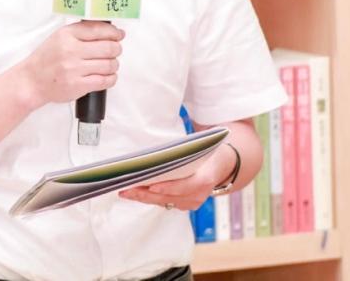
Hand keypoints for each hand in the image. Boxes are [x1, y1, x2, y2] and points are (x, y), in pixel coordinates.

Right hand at [19, 21, 123, 106]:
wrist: (32, 81)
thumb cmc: (47, 59)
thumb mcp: (60, 37)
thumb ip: (82, 32)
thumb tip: (111, 31)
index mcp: (67, 35)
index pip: (98, 29)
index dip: (114, 32)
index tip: (119, 35)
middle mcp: (71, 50)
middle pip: (108, 47)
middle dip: (116, 49)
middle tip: (115, 50)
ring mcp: (74, 69)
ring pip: (109, 65)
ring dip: (114, 65)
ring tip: (110, 65)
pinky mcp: (78, 86)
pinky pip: (105, 81)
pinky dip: (111, 78)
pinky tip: (107, 76)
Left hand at [118, 144, 235, 210]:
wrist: (224, 164)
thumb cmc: (209, 150)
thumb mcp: (203, 145)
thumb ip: (186, 147)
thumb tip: (162, 145)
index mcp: (208, 176)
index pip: (189, 185)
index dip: (171, 187)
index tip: (153, 186)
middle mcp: (201, 194)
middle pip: (171, 197)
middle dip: (147, 194)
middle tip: (127, 189)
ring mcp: (193, 202)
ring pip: (165, 202)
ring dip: (144, 197)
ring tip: (125, 191)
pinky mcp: (185, 204)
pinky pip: (166, 202)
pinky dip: (150, 198)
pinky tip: (135, 193)